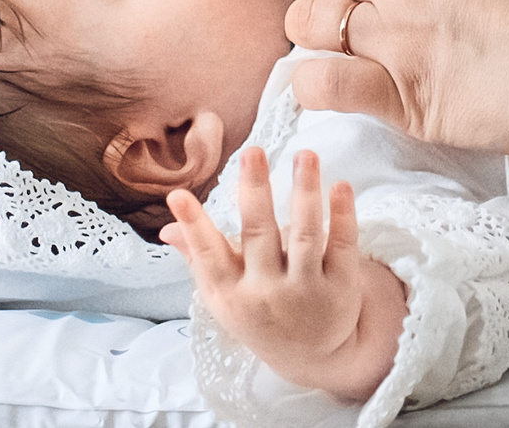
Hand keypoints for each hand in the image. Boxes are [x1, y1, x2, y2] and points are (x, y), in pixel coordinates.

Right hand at [160, 148, 407, 403]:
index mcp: (232, 293)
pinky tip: (340, 185)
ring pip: (305, 236)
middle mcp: (268, 292)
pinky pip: (342, 246)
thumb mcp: (224, 296)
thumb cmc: (259, 314)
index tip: (179, 195)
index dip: (194, 226)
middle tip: (253, 152)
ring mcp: (307, 290)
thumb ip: (199, 258)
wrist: (314, 357)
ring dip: (305, 193)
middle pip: (260, 236)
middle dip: (256, 193)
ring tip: (306, 155)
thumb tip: (166, 226)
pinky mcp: (342, 286)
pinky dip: (342, 216)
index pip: (209, 256)